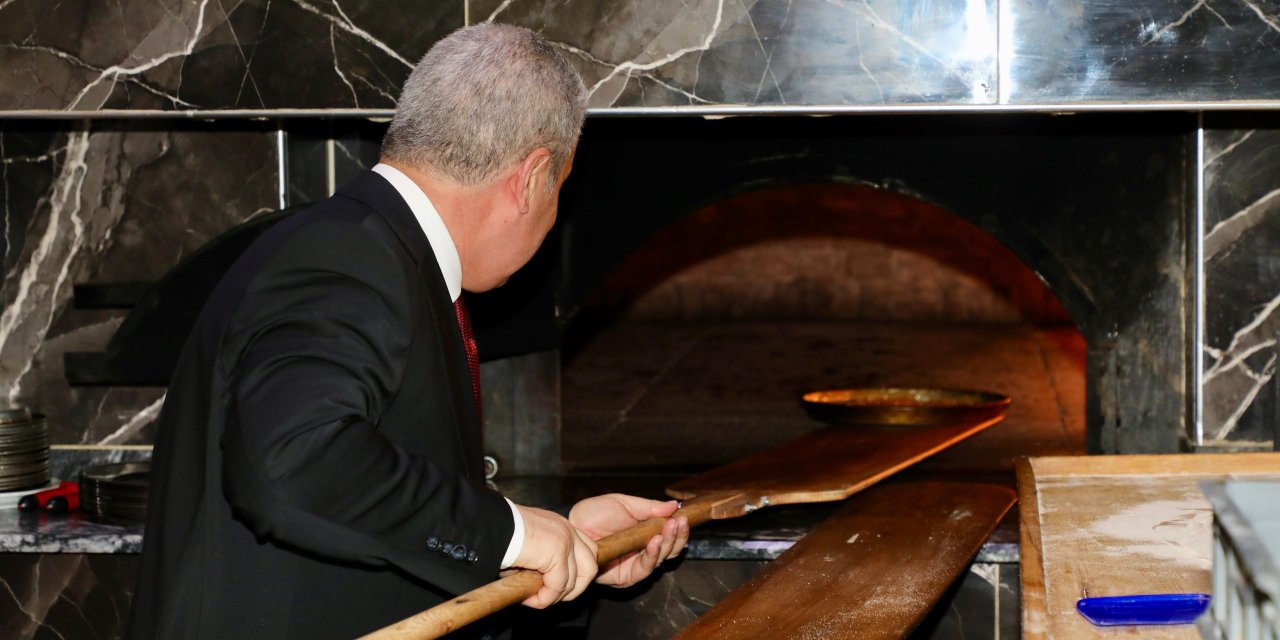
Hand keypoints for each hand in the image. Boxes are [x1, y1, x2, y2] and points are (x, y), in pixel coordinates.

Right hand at [511, 505, 598, 607]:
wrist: (490, 526)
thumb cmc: (501, 535)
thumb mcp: (530, 548)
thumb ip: (544, 564)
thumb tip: (545, 588)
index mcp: (562, 526)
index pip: (587, 552)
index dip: (576, 575)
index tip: (556, 587)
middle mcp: (568, 530)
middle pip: (590, 567)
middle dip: (573, 589)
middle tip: (550, 597)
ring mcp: (565, 541)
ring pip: (575, 581)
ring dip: (555, 596)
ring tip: (536, 599)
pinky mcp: (557, 553)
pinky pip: (557, 586)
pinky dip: (544, 598)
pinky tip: (530, 599)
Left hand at [569, 494, 689, 587]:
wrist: (573, 524)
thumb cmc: (594, 514)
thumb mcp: (625, 504)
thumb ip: (650, 507)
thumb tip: (674, 505)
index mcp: (645, 535)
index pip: (669, 537)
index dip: (679, 529)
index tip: (683, 517)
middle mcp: (643, 552)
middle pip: (670, 551)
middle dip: (677, 536)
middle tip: (678, 522)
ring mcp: (635, 566)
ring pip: (660, 560)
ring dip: (667, 543)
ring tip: (669, 528)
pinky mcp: (625, 577)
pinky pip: (644, 569)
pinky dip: (652, 555)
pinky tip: (654, 541)